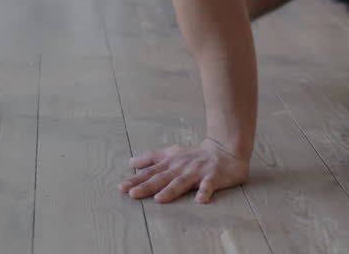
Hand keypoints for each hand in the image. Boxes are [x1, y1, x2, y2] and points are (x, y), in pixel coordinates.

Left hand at [119, 138, 249, 203]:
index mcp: (172, 163)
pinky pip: (209, 186)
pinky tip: (200, 200)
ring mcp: (197, 172)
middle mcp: (182, 167)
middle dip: (147, 186)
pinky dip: (205, 192)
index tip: (122, 187)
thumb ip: (152, 158)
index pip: (151, 172)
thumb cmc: (196, 154)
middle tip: (133, 194)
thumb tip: (132, 161)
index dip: (136, 179)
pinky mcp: (214, 177)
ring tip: (159, 198)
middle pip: (162, 178)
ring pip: (182, 182)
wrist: (225, 148)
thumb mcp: (172, 153)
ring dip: (171, 190)